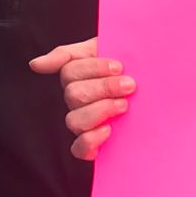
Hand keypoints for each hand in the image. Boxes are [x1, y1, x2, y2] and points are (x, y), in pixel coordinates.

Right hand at [28, 38, 134, 160]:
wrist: (160, 83)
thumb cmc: (133, 65)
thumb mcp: (106, 47)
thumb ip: (69, 54)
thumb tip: (35, 65)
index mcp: (78, 76)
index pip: (70, 72)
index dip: (94, 69)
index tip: (120, 66)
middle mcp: (77, 100)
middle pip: (73, 95)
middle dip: (104, 88)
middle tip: (129, 86)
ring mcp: (84, 122)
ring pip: (74, 121)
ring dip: (100, 111)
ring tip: (124, 106)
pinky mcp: (93, 144)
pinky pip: (79, 149)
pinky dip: (90, 141)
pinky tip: (108, 131)